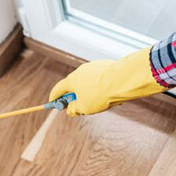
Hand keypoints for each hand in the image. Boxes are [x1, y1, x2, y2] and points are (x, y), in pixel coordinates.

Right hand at [49, 47, 166, 116]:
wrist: (122, 80)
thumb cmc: (100, 94)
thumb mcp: (84, 107)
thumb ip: (74, 109)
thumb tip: (71, 109)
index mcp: (72, 80)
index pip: (58, 89)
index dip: (55, 97)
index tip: (53, 103)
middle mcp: (81, 71)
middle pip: (75, 85)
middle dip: (76, 96)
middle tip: (79, 106)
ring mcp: (95, 67)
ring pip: (90, 83)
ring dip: (92, 93)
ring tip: (103, 103)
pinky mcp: (107, 66)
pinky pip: (101, 80)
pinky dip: (103, 88)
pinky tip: (113, 97)